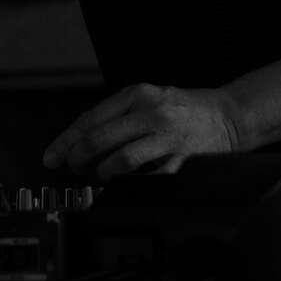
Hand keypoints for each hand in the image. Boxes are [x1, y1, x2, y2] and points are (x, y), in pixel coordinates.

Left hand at [42, 83, 244, 179]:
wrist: (228, 115)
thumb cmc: (182, 109)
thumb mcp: (148, 100)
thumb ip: (119, 117)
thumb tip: (82, 142)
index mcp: (138, 94)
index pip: (93, 117)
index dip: (68, 139)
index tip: (53, 155)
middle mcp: (150, 111)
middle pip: (102, 136)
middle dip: (78, 155)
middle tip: (68, 167)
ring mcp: (167, 134)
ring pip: (124, 157)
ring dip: (104, 170)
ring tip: (98, 175)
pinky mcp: (183, 158)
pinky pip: (152, 176)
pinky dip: (133, 184)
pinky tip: (125, 186)